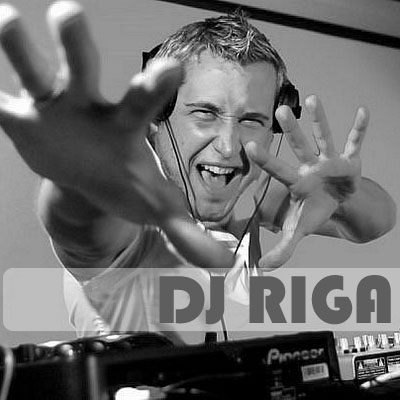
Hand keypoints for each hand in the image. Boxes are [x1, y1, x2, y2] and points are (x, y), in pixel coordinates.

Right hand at [0, 1, 234, 269]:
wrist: (89, 175)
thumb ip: (187, 232)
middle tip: (67, 11)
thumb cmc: (126, 182)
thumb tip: (224, 264)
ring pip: (35, 71)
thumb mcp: (156, 206)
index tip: (171, 68)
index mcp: (125, 124)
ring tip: (4, 16)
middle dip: (76, 44)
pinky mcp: (22, 119)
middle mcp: (89, 106)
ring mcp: (53, 108)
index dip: (155, 86)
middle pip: (84, 69)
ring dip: (18, 48)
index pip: (143, 101)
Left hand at [247, 95, 368, 270]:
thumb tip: (262, 268)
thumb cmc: (314, 211)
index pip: (278, 170)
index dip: (265, 159)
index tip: (248, 146)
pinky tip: (363, 112)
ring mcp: (330, 161)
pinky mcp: (350, 160)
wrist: (336, 204)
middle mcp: (311, 167)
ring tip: (313, 98)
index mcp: (297, 182)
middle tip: (281, 109)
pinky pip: (355, 142)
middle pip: (299, 146)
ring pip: (324, 137)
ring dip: (321, 119)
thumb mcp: (299, 230)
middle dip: (291, 129)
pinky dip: (360, 129)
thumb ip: (282, 248)